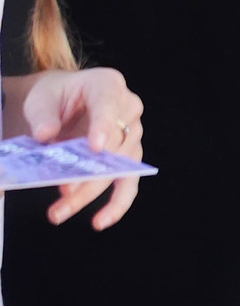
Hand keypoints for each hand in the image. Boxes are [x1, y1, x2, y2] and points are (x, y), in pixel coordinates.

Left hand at [18, 68, 144, 228]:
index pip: (109, 106)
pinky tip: (101, 220)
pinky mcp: (128, 158)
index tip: (95, 148)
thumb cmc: (54, 97)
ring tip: (61, 211)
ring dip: (89, 193)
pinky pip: (129, 183)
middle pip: (113, 146)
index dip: (103, 128)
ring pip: (118, 169)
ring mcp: (132, 135)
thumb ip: (42, 115)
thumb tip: (45, 135)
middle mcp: (128, 109)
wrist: (62, 102)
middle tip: (62, 191)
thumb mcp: (41, 98)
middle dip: (89, 172)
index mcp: (108, 85)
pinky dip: (117, 204)